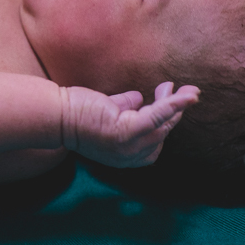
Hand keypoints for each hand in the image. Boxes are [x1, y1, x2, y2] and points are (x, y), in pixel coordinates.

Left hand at [61, 82, 199, 167]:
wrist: (55, 114)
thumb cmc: (76, 111)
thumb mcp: (107, 112)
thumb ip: (124, 107)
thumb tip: (140, 98)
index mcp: (124, 156)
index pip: (154, 143)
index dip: (163, 123)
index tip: (165, 101)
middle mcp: (128, 156)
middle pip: (162, 133)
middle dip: (173, 111)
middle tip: (176, 88)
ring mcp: (128, 146)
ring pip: (162, 124)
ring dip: (177, 105)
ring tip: (188, 90)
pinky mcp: (127, 131)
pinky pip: (157, 117)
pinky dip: (174, 105)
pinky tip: (187, 95)